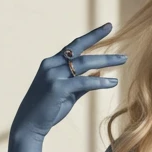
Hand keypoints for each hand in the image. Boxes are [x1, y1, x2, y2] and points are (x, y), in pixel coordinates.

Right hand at [10, 21, 126, 138]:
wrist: (29, 125)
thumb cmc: (48, 110)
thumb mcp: (67, 93)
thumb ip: (81, 83)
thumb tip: (98, 73)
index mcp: (51, 63)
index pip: (74, 45)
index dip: (92, 36)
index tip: (107, 27)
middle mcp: (51, 65)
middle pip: (80, 51)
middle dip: (101, 43)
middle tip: (119, 44)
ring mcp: (53, 75)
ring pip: (84, 63)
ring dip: (105, 61)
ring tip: (123, 60)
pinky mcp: (57, 88)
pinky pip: (83, 81)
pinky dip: (99, 81)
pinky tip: (112, 82)